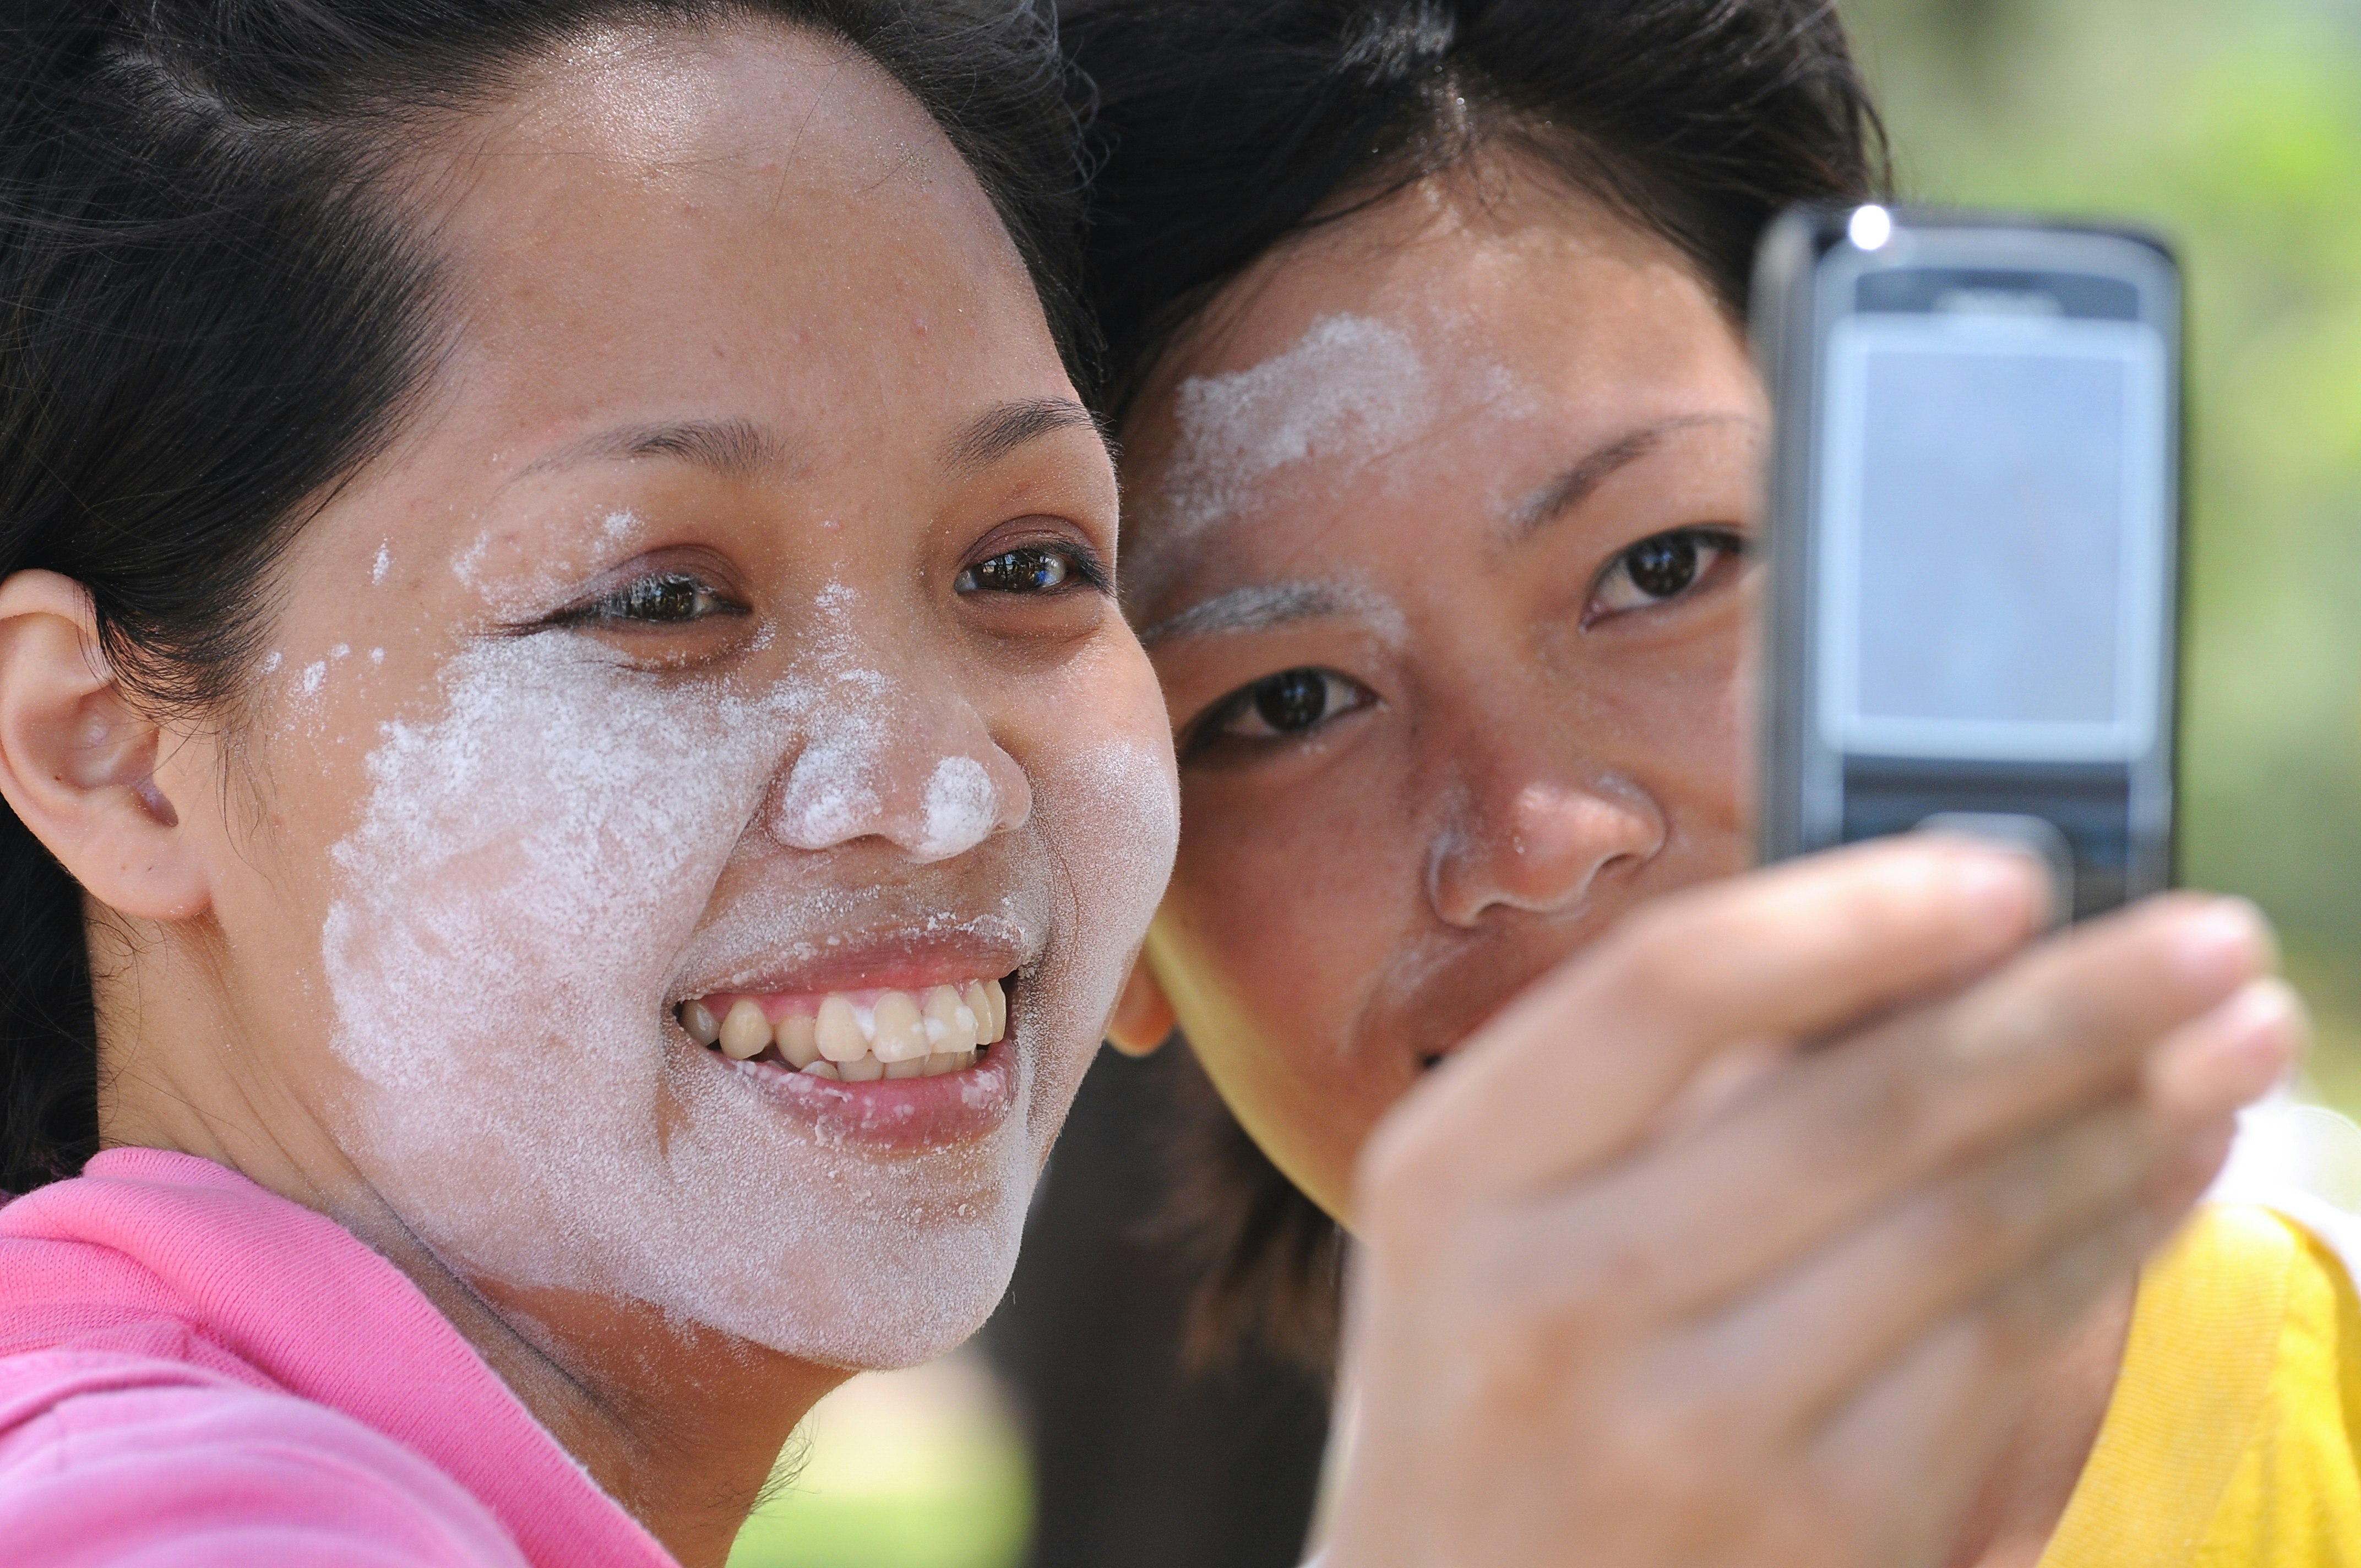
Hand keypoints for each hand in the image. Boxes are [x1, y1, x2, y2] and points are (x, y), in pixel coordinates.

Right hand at [1321, 837, 2299, 1567]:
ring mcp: (1689, 1436)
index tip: (2008, 869)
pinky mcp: (1817, 1538)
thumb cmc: (1503, 1374)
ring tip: (2235, 1037)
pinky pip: (2003, 1358)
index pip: (1667, 992)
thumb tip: (1933, 944)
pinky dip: (2109, 1245)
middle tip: (2211, 934)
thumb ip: (1663, 1081)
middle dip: (2070, 1006)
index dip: (1852, 912)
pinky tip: (2166, 1170)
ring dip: (2128, 1118)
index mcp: (1458, 1178)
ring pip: (1963, 1232)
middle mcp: (1558, 1304)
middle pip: (1858, 1107)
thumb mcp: (1502, 1212)